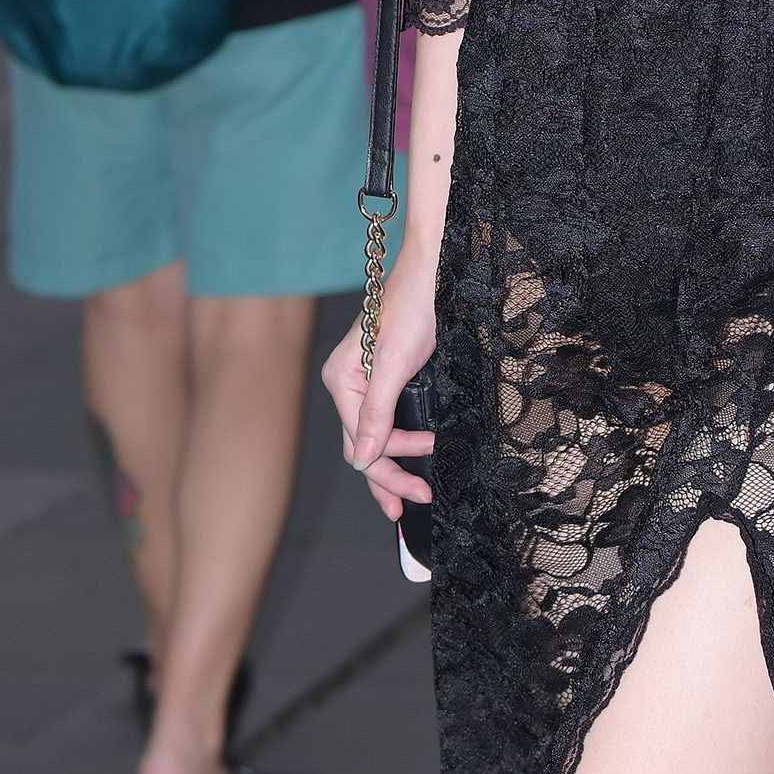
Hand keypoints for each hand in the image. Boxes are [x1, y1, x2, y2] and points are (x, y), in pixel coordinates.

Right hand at [320, 240, 437, 524]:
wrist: (432, 272)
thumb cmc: (412, 309)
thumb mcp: (395, 363)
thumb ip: (378, 412)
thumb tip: (364, 459)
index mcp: (341, 382)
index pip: (360, 444)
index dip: (388, 470)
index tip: (419, 488)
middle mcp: (348, 385)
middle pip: (364, 445)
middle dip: (390, 475)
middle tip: (418, 501)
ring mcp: (366, 382)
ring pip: (376, 436)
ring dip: (396, 462)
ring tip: (419, 487)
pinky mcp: (387, 378)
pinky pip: (387, 421)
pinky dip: (400, 442)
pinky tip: (411, 457)